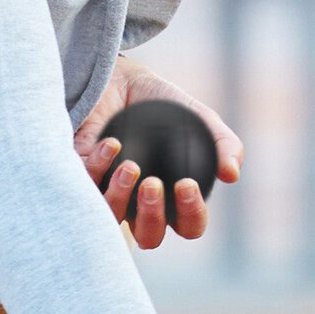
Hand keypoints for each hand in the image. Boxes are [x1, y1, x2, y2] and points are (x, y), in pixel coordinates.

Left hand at [76, 55, 242, 249]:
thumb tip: (231, 175)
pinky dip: (99, 167)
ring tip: (130, 166)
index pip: (190, 225)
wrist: (121, 77)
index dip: (191, 215)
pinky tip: (111, 143)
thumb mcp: (198, 117)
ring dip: (120, 197)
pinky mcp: (82, 174)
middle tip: (152, 183)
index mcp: (175, 196)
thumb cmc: (162, 104)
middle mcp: (141, 202)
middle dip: (151, 215)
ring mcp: (110, 191)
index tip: (186, 185)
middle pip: (150, 236)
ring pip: (112, 219)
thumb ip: (221, 143)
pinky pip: (86, 186)